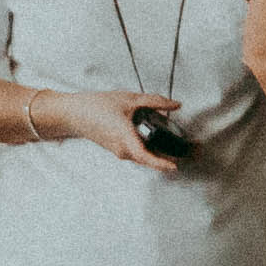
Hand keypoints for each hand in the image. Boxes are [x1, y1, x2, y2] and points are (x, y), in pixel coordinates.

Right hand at [39, 90, 184, 172]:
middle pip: (151, 160)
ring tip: (180, 146)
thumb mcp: (128, 99)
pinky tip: (159, 140)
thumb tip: (175, 105)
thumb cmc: (97, 106)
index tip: (176, 166)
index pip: (147, 157)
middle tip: (191, 151)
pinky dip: (151, 150)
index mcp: (125, 139)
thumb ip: (154, 101)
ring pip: (145, 157)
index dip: (163, 163)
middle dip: (171, 157)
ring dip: (162, 154)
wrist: (74, 114)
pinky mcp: (119, 150)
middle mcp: (123, 151)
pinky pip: (138, 153)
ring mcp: (120, 152)